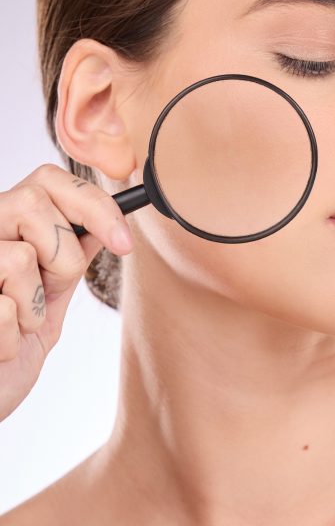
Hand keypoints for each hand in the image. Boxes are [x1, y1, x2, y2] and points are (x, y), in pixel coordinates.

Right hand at [0, 164, 132, 420]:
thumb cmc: (10, 353)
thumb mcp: (51, 299)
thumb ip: (71, 258)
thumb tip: (109, 223)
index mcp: (4, 227)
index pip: (48, 179)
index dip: (93, 203)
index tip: (125, 242)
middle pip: (33, 201)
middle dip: (62, 254)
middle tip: (49, 290)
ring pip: (20, 255)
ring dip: (34, 305)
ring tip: (18, 324)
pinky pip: (3, 307)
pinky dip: (12, 337)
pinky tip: (1, 346)